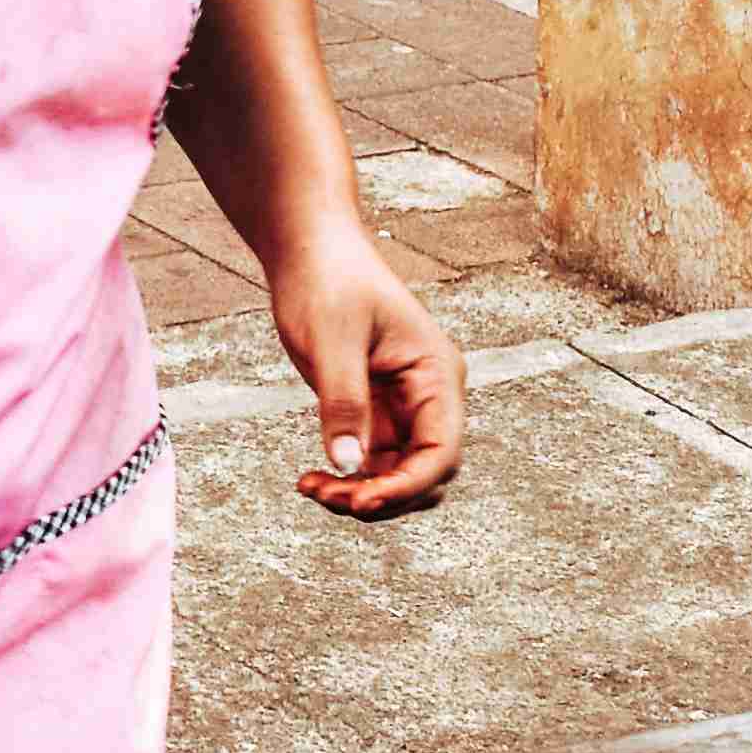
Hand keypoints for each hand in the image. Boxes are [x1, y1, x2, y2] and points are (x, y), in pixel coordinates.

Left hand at [272, 242, 465, 516]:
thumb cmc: (329, 279)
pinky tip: (312, 478)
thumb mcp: (333, 340)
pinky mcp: (375, 412)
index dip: (407, 487)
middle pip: (424, 474)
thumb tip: (349, 465)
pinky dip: (346, 478)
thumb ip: (344, 403)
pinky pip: (371, 463)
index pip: (440, 451)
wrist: (310, 250)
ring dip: (361, 494)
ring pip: (397, 476)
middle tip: (327, 497)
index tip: (361, 502)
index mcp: (437, 374)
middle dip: (382, 496)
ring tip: (312, 488)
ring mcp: (403, 407)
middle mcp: (429, 396)